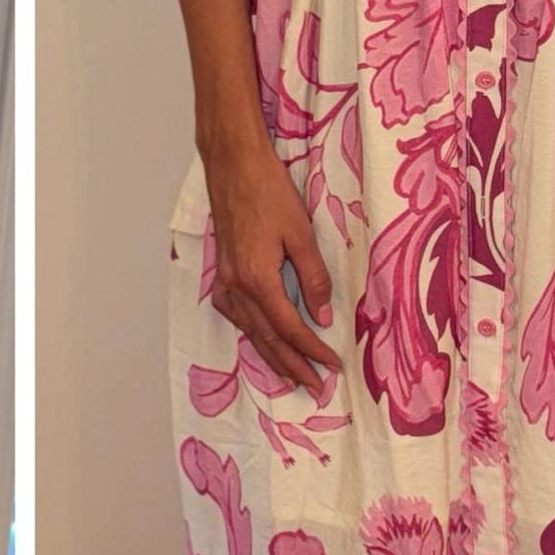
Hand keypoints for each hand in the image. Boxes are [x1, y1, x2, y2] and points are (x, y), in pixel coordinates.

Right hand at [204, 141, 341, 397]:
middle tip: (315, 387)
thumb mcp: (301, 234)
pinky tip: (264, 338)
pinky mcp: (222, 274)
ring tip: (293, 374)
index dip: (313, 351)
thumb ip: (313, 278)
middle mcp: (237, 288)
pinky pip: (237, 316)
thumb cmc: (269, 192)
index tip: (332, 366)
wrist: (233, 167)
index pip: (291, 329)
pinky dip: (254, 334)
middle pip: (268, 339)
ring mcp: (225, 283)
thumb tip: (324, 316)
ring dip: (273, 356)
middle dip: (293, 366)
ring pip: (250, 332)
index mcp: (258, 281)